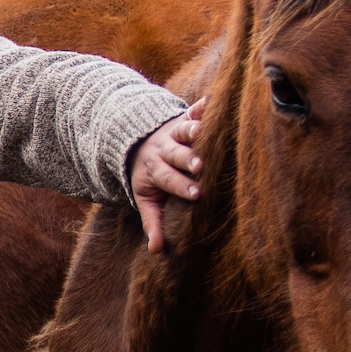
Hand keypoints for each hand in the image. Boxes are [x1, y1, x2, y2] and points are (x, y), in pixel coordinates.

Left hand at [130, 106, 204, 250]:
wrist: (138, 142)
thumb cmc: (149, 177)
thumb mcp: (145, 199)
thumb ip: (151, 223)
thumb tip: (156, 251)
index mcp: (156, 170)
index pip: (168, 179)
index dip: (180, 186)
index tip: (196, 194)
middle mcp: (165, 149)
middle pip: (176, 154)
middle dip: (187, 160)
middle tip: (199, 165)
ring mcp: (174, 131)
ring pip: (183, 130)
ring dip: (193, 129)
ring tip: (204, 130)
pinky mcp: (183, 117)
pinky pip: (192, 110)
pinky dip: (201, 105)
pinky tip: (212, 100)